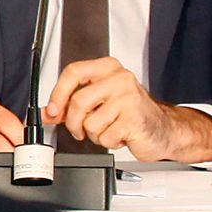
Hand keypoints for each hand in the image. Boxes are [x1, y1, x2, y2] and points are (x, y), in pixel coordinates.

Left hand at [45, 57, 211, 162]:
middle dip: (74, 123)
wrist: (164, 130)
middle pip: (78, 101)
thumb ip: (71, 105)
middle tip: (82, 129)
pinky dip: (108, 142)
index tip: (53, 110)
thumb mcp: (100, 103)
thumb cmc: (132, 114)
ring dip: (95, 134)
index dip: (58, 93)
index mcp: (108, 69)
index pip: (73, 72)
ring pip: (90, 123)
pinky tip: (120, 135)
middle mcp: (120, 79)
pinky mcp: (134, 118)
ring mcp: (129, 98)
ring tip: (110, 129)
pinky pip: (105, 136)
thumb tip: (47, 113)